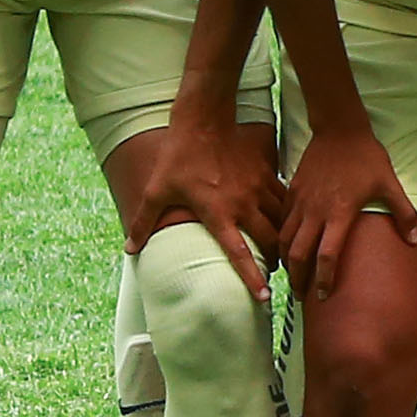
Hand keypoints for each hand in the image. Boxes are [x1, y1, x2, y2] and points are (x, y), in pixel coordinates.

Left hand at [116, 108, 285, 300]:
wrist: (205, 119)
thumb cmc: (179, 155)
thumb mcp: (157, 190)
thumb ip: (145, 222)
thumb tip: (130, 248)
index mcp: (217, 213)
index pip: (239, 253)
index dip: (252, 278)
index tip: (263, 297)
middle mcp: (243, 204)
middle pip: (270, 241)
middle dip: (275, 259)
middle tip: (273, 272)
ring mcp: (258, 188)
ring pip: (281, 221)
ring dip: (282, 237)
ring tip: (281, 249)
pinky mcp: (266, 173)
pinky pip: (283, 199)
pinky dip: (285, 213)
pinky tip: (284, 219)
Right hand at [274, 118, 416, 304]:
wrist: (339, 130)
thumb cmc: (366, 158)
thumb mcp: (390, 184)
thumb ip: (403, 214)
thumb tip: (415, 241)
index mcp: (340, 214)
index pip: (327, 256)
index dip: (324, 279)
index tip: (324, 296)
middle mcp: (315, 212)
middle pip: (298, 254)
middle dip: (298, 279)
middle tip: (300, 295)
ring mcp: (300, 202)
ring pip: (284, 240)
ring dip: (286, 261)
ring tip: (291, 276)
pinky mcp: (291, 192)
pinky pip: (282, 222)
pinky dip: (281, 239)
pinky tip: (287, 247)